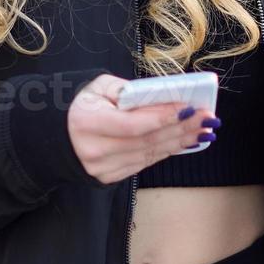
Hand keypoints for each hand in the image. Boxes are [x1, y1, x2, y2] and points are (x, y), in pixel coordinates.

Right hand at [67, 74, 219, 184]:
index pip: (133, 124)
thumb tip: (158, 96)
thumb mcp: (96, 87)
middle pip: (147, 141)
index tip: (189, 107)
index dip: (163, 117)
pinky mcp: (110, 177)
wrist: (56, 136)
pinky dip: (166, 152)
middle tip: (207, 119)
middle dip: (181, 128)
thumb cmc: (80, 105)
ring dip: (179, 142)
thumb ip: (124, 89)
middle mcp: (95, 150)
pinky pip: (144, 163)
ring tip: (202, 130)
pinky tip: (183, 143)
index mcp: (88, 123)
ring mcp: (102, 168)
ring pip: (149, 154)